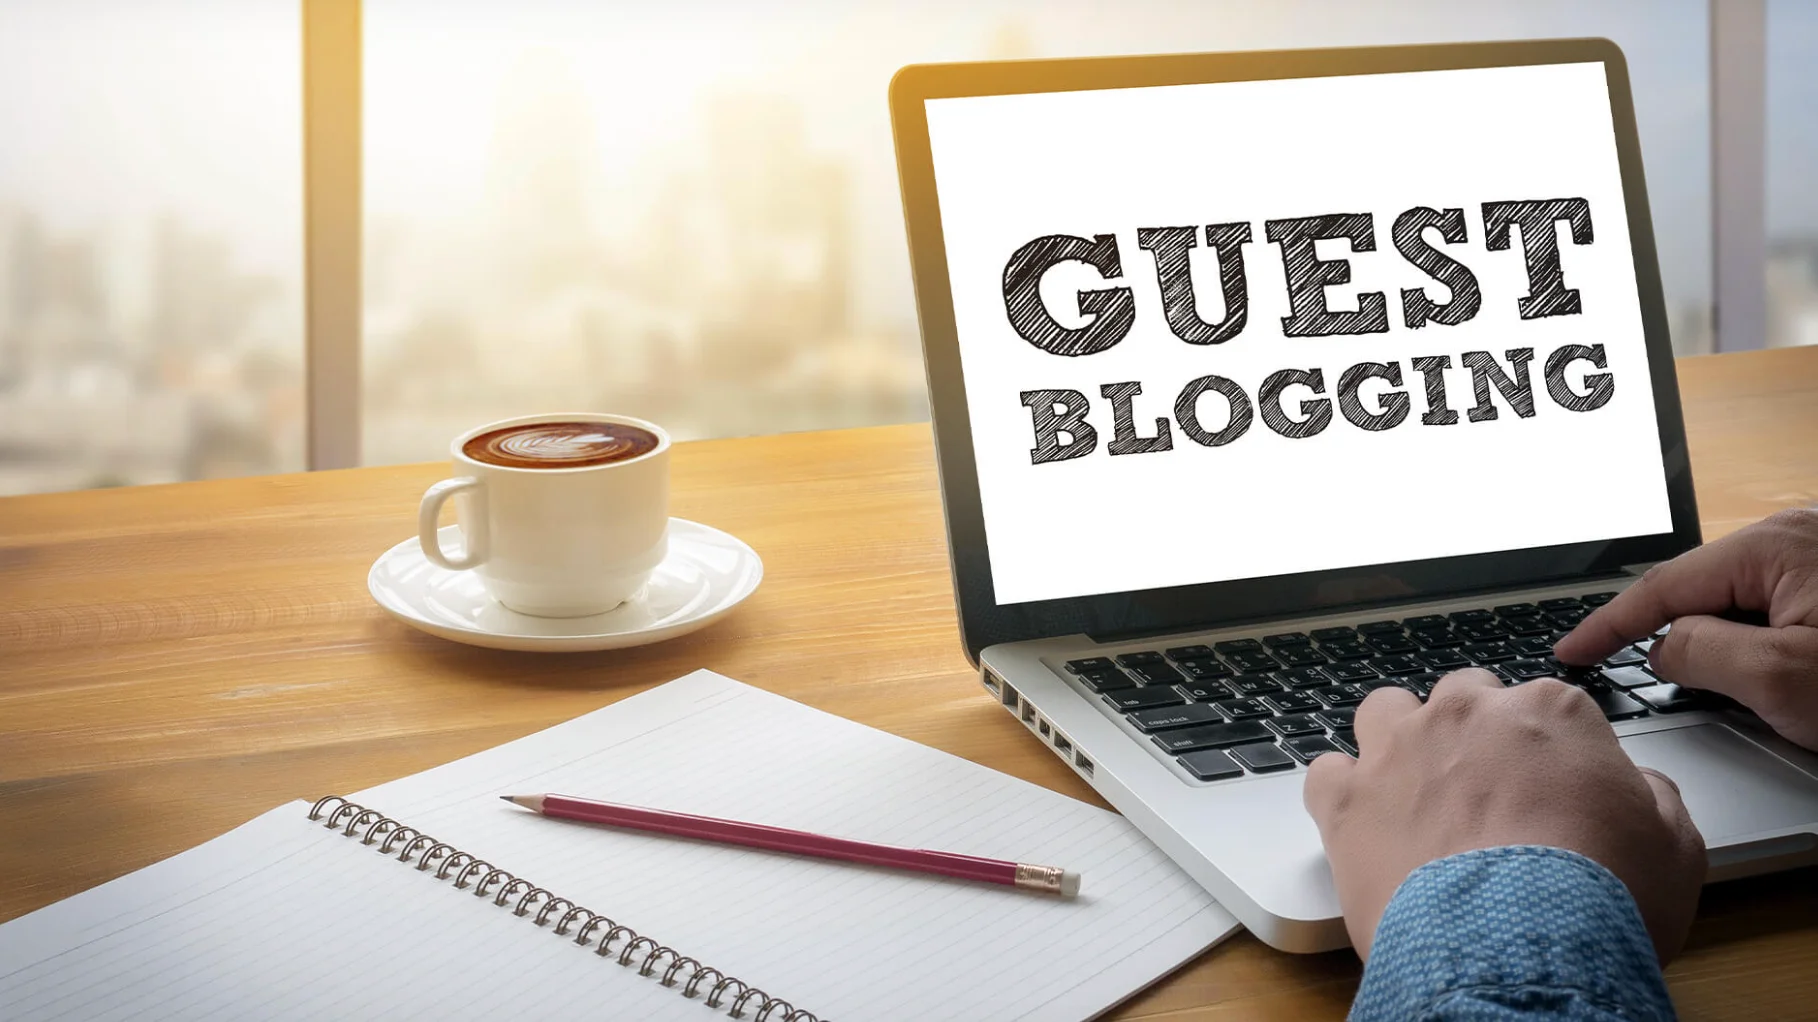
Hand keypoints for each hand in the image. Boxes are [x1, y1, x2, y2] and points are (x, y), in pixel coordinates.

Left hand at [1303, 670, 1704, 961]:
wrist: (1519, 949)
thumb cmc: (1601, 899)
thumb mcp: (1674, 847)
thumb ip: (1651, 797)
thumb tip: (1639, 787)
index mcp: (1549, 711)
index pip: (1547, 705)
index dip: (1550, 750)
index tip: (1554, 786)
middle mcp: (1467, 714)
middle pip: (1463, 697)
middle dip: (1472, 732)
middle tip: (1486, 788)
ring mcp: (1399, 751)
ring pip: (1385, 710)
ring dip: (1399, 740)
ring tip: (1415, 791)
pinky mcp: (1347, 800)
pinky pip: (1325, 772)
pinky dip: (1339, 792)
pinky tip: (1360, 820)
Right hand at [1556, 508, 1817, 749]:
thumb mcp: (1782, 676)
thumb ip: (1700, 653)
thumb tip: (1663, 649)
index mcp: (1773, 546)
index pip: (1664, 585)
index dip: (1609, 624)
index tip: (1571, 651)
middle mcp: (1791, 540)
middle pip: (1698, 594)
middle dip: (1675, 639)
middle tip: (1652, 682)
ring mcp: (1811, 562)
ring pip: (1732, 609)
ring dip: (1724, 651)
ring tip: (1754, 692)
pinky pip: (1765, 616)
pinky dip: (1754, 650)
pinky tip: (1778, 679)